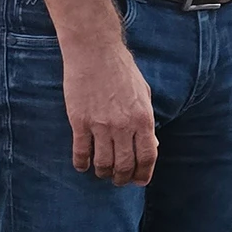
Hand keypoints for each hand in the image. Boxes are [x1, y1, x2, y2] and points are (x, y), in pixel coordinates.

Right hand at [65, 40, 156, 185]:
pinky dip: (82, 163)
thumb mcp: (144, 94)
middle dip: (122, 178)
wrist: (95, 52)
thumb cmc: (122, 70)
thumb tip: (152, 144)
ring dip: (103, 173)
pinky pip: (81, 152)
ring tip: (103, 172)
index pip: (147, 156)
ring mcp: (100, 125)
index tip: (138, 180)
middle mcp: (124, 125)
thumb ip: (147, 120)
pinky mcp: (80, 122)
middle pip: (125, 165)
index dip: (143, 173)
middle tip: (119, 180)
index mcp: (143, 118)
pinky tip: (83, 165)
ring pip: (103, 163)